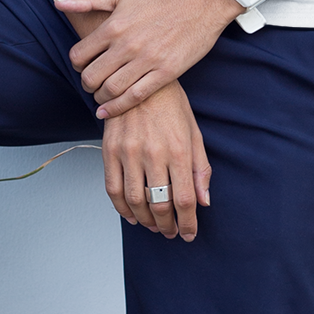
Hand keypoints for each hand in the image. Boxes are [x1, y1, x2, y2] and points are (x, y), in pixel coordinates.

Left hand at [55, 0, 237, 117]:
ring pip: (111, 90)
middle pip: (91, 77)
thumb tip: (57, 2)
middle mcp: (127, 45)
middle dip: (86, 84)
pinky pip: (135, 96)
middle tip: (90, 85)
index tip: (82, 66)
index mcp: (113, 26)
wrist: (202, 0)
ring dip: (100, 98)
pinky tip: (109, 111)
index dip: (76, 64)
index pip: (79, 56)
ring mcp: (146, 61)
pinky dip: (118, 107)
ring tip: (102, 96)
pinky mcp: (165, 73)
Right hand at [101, 83, 211, 240]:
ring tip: (154, 226)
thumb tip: (203, 201)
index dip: (188, 223)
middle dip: (167, 226)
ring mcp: (128, 152)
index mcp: (179, 150)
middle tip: (171, 233)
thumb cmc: (171, 104)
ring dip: (146, 221)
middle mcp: (153, 153)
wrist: (139, 79)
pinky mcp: (110, 150)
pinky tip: (132, 215)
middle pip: (160, 205)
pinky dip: (122, 208)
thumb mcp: (194, 133)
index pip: (184, 199)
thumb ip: (200, 169)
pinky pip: (113, 189)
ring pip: (135, 202)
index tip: (189, 233)